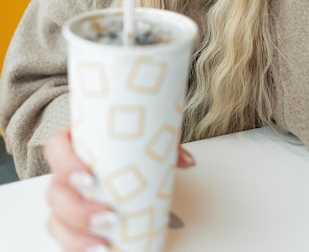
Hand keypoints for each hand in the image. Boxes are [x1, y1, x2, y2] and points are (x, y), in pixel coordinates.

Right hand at [44, 128, 194, 250]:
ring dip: (77, 238)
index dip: (66, 164)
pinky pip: (67, 240)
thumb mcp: (144, 134)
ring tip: (104, 247)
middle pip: (55, 193)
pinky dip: (79, 250)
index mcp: (76, 144)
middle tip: (109, 218)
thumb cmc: (126, 144)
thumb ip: (162, 141)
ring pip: (56, 221)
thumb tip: (186, 162)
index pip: (57, 149)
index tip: (89, 177)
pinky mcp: (73, 224)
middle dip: (78, 211)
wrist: (122, 156)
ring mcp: (67, 200)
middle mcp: (65, 174)